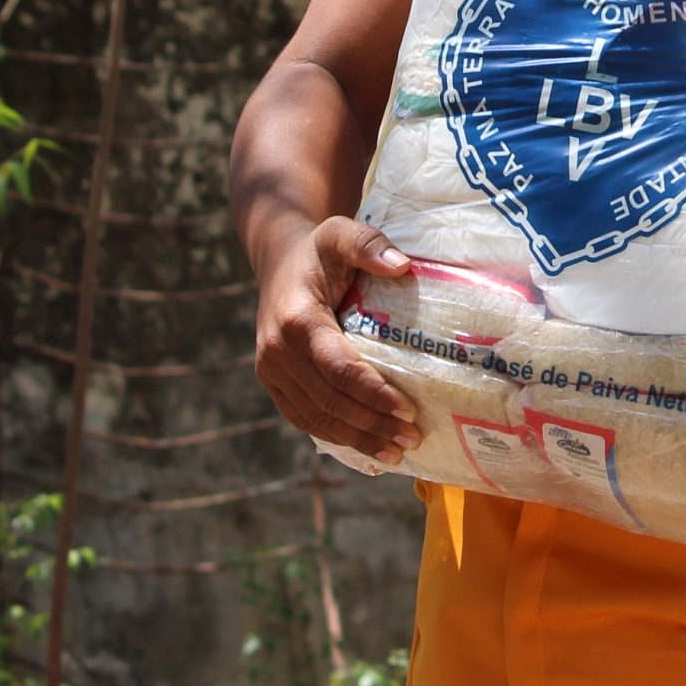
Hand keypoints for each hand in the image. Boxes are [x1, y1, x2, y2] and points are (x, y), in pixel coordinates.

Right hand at [252, 215, 420, 465]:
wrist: (280, 262)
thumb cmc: (319, 250)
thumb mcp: (341, 234)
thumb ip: (369, 244)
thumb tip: (402, 266)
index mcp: (297, 321)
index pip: (339, 369)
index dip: (373, 393)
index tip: (409, 409)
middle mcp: (277, 353)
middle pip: (330, 401)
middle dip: (373, 423)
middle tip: (413, 436)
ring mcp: (271, 372)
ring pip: (316, 418)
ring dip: (358, 438)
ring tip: (397, 451)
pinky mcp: (274, 384)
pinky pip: (305, 419)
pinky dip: (336, 437)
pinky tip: (367, 447)